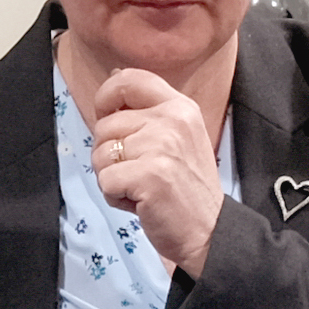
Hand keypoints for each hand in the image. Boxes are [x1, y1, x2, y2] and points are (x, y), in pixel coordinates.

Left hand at [92, 68, 223, 276]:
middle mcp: (172, 121)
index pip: (130, 79)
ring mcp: (161, 147)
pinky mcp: (149, 175)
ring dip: (111, 178)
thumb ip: (148, 111)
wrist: (209, 231)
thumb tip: (114, 76)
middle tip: (137, 173)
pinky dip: (115, 197)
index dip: (106, 97)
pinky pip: (105, 180)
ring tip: (140, 188)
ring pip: (100, 154)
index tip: (107, 119)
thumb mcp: (178, 137)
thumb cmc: (186, 189)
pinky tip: (139, 202)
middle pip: (105, 125)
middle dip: (109, 154)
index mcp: (180, 107)